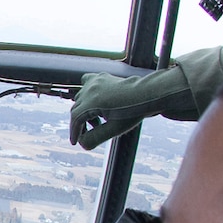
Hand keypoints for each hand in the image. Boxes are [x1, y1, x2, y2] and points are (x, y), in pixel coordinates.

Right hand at [68, 67, 194, 149]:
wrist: (148, 95)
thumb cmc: (133, 113)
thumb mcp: (114, 129)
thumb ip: (96, 138)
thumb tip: (82, 144)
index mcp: (92, 102)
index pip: (75, 119)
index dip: (74, 132)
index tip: (75, 142)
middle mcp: (90, 90)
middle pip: (76, 109)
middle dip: (80, 123)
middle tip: (88, 134)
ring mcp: (95, 82)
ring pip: (80, 98)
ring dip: (84, 111)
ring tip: (97, 120)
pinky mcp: (101, 77)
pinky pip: (86, 81)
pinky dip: (86, 91)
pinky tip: (92, 98)